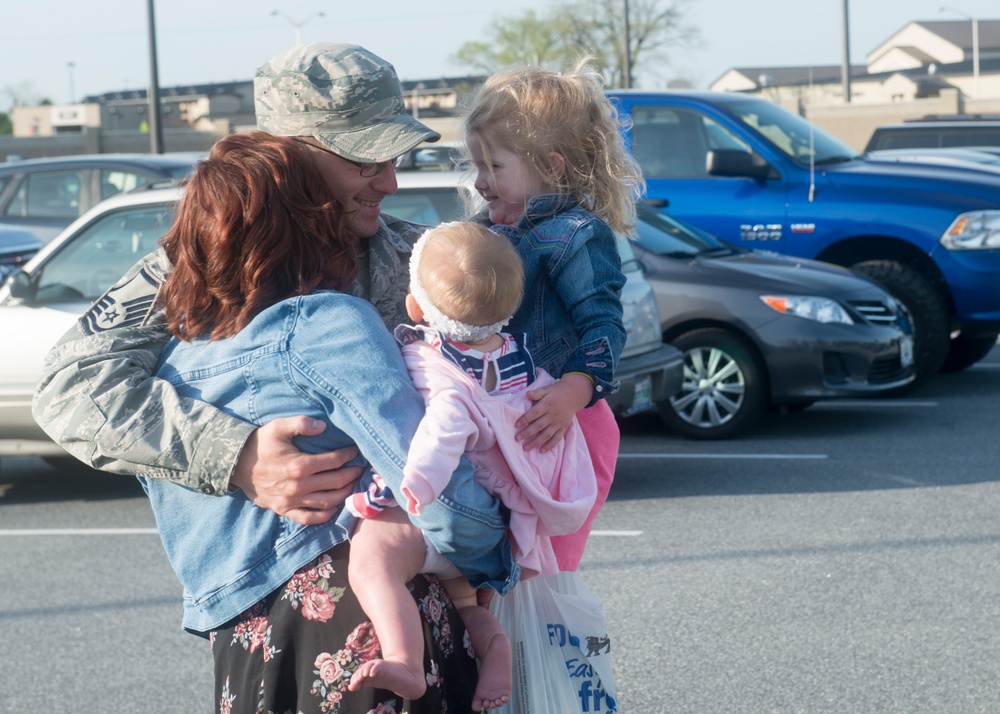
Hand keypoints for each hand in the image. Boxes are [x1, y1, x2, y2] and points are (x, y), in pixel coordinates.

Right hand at [230, 416, 361, 524]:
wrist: (236, 464)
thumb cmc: (260, 444)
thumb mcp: (278, 427)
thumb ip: (301, 423)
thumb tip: (323, 426)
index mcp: (300, 465)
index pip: (334, 461)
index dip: (348, 456)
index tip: (356, 451)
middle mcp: (298, 486)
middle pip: (336, 482)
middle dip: (352, 475)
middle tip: (360, 469)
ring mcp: (292, 501)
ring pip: (328, 502)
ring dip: (345, 494)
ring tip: (353, 485)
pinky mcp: (284, 510)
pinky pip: (309, 518)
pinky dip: (324, 516)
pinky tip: (334, 508)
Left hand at [515, 374, 591, 451]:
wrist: (573, 395)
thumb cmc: (555, 392)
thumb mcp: (546, 389)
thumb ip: (537, 393)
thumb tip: (527, 393)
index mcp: (547, 405)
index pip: (535, 413)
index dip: (526, 419)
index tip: (516, 424)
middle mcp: (553, 415)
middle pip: (539, 426)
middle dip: (527, 433)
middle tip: (517, 439)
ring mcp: (558, 423)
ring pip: (547, 434)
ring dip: (536, 442)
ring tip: (526, 448)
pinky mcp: (563, 428)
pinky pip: (557, 438)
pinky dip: (550, 445)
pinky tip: (542, 450)